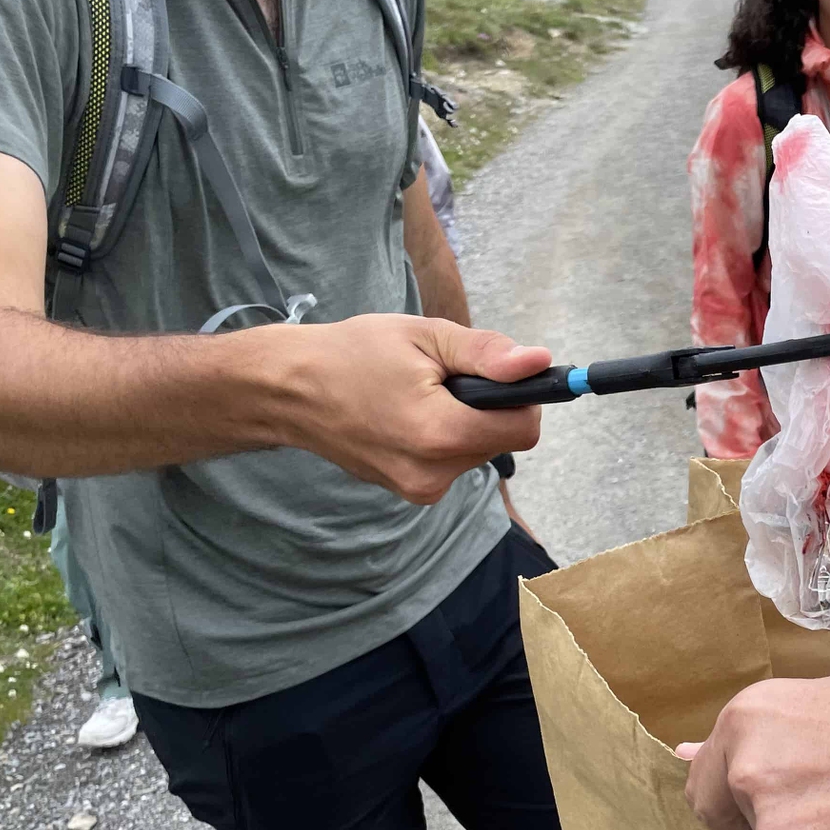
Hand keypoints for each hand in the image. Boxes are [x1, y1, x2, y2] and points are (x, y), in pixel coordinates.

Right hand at [285, 314, 551, 505]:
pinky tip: (407, 416)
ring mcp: (420, 488)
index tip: (498, 374)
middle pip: (502, 440)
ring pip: (477, 451)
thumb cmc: (352, 354)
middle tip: (441, 379)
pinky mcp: (411, 492)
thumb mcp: (424, 337)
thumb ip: (487, 354)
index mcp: (441, 433)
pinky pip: (452, 462)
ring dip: (464, 422)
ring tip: (418, 396)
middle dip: (487, 407)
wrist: (289, 390)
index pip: (525, 429)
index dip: (523, 398)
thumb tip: (539, 362)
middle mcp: (434, 472)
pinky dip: (444, 438)